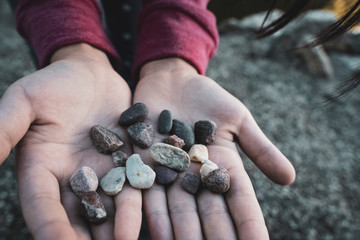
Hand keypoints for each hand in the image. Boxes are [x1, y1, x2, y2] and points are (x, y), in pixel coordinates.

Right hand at [0, 44, 140, 238]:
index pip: (43, 205)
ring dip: (115, 228)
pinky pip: (133, 186)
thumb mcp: (25, 100)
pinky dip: (137, 204)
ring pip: (108, 208)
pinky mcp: (127, 161)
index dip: (50, 228)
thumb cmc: (54, 83)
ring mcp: (102, 171)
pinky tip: (145, 218)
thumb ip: (5, 128)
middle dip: (84, 239)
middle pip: (76, 217)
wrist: (92, 73)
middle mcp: (72, 177)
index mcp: (42, 168)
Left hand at [133, 58, 295, 238]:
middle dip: (218, 235)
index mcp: (223, 166)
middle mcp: (197, 176)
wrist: (172, 81)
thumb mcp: (238, 119)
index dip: (250, 223)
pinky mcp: (145, 165)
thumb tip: (290, 179)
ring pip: (181, 210)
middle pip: (210, 212)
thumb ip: (260, 148)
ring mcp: (171, 173)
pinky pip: (150, 194)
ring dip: (186, 233)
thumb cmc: (208, 98)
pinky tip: (161, 235)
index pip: (241, 201)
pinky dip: (156, 215)